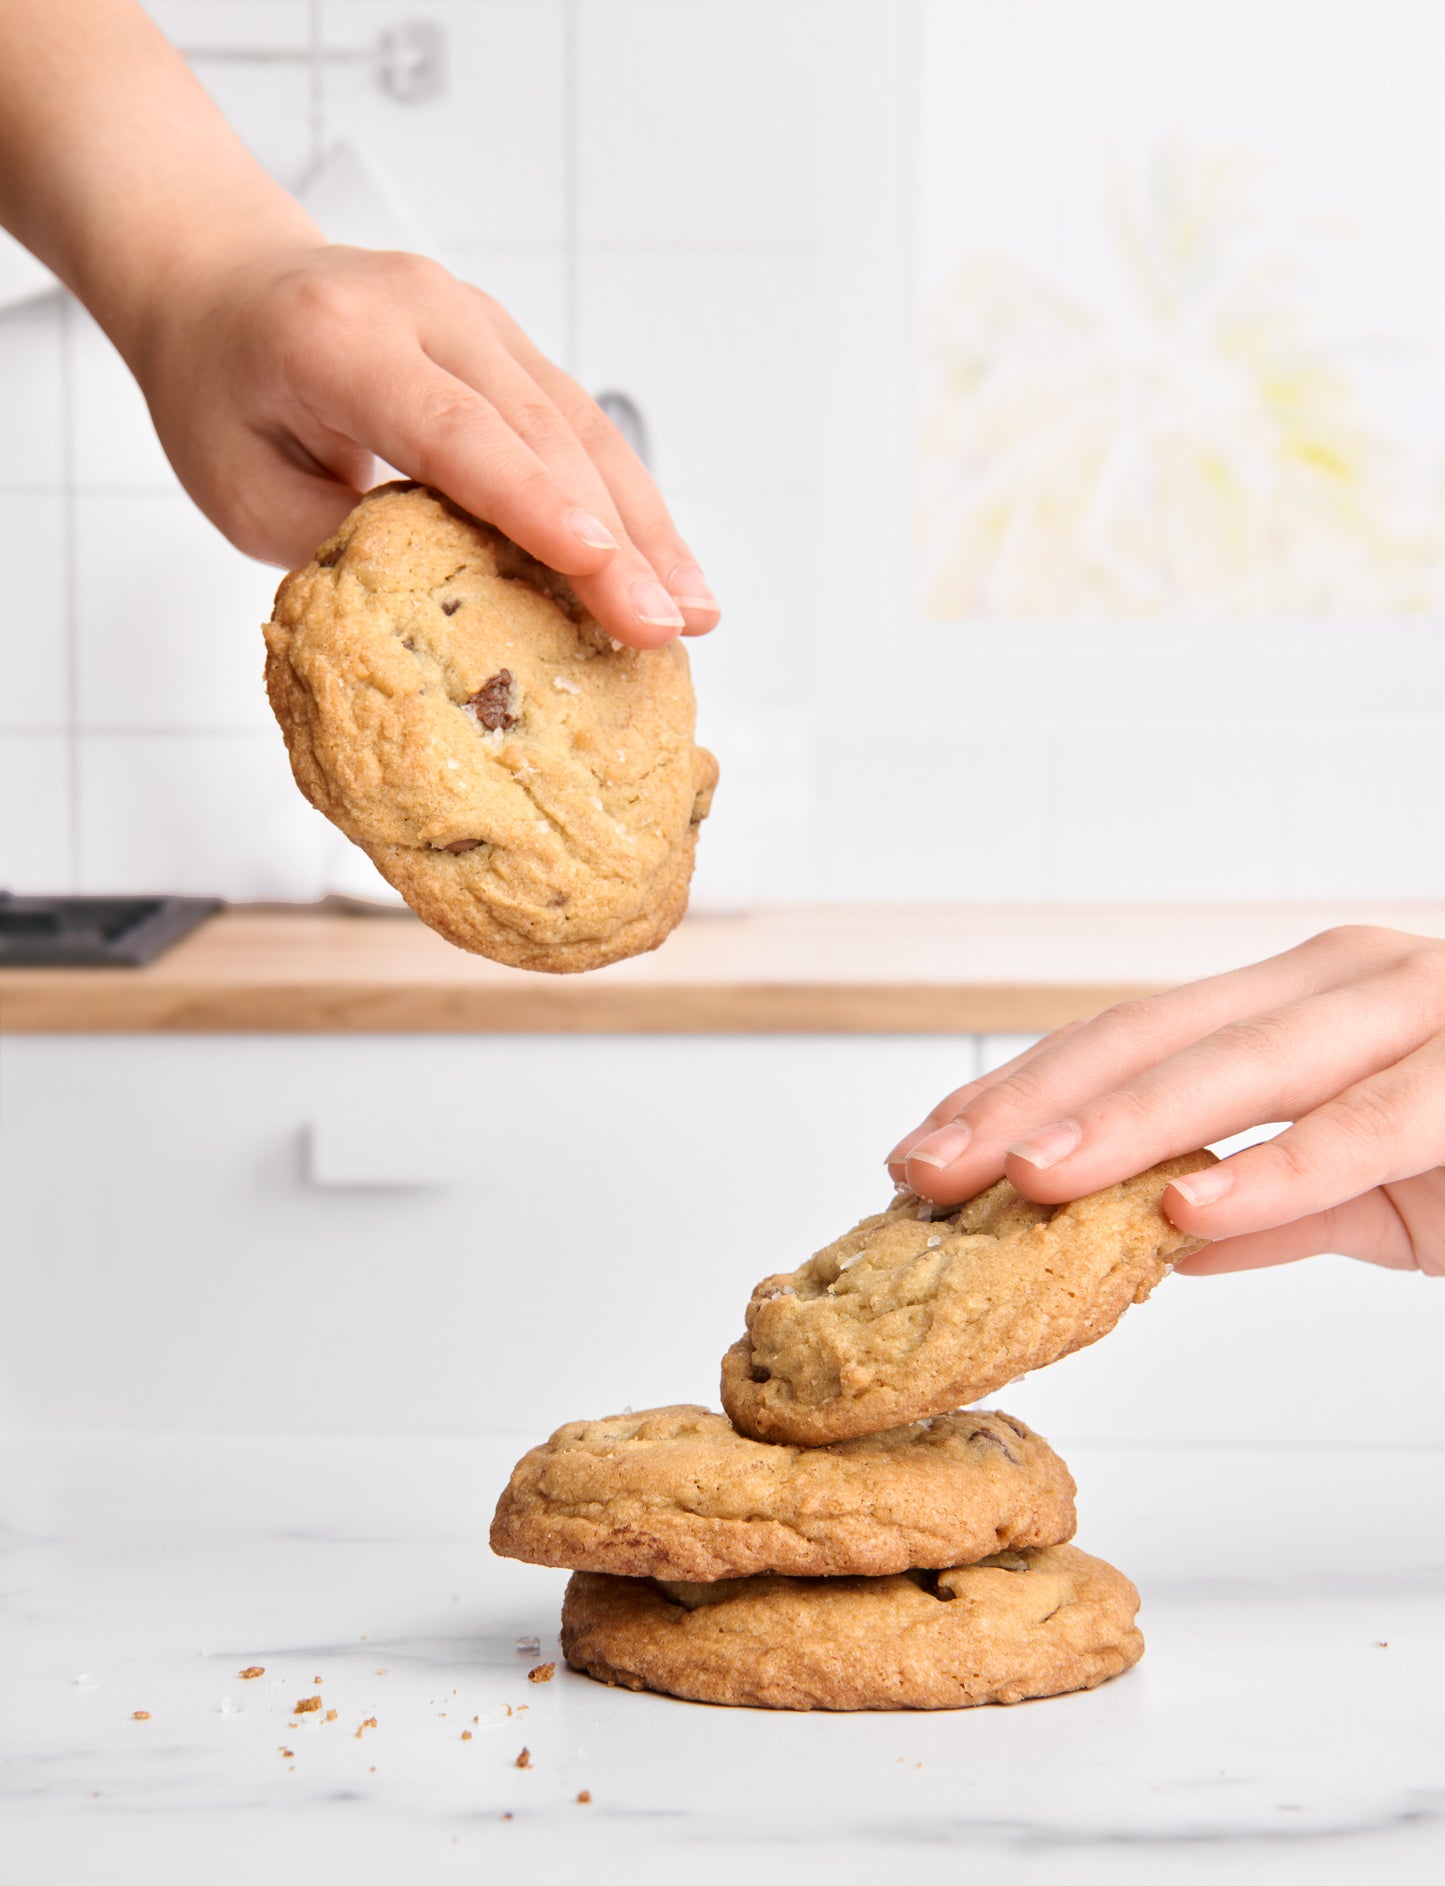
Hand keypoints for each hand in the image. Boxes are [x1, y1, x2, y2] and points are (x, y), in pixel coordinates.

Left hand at [132, 242, 719, 647]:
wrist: (219, 280)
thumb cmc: (222, 394)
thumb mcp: (242, 491)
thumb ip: (343, 543)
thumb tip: (452, 615)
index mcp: (338, 339)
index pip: (453, 427)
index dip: (533, 502)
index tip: (600, 568)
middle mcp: (423, 310)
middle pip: (540, 431)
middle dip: (615, 539)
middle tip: (664, 628)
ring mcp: (477, 320)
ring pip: (581, 427)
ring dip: (647, 526)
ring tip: (693, 613)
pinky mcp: (509, 346)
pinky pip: (580, 426)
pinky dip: (628, 503)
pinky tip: (666, 566)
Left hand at [885, 926, 1444, 1275]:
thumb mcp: (1376, 1185)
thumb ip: (1272, 1204)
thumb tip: (1155, 1243)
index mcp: (1303, 1000)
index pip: (1127, 1040)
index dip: (1018, 1094)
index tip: (918, 1156)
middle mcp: (1347, 980)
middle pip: (1152, 1038)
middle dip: (1030, 1108)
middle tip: (926, 1171)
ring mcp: (1421, 1007)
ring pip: (1246, 1066)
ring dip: (1124, 1127)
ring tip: (1025, 1187)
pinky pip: (1372, 1125)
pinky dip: (1281, 1172)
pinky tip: (1191, 1214)